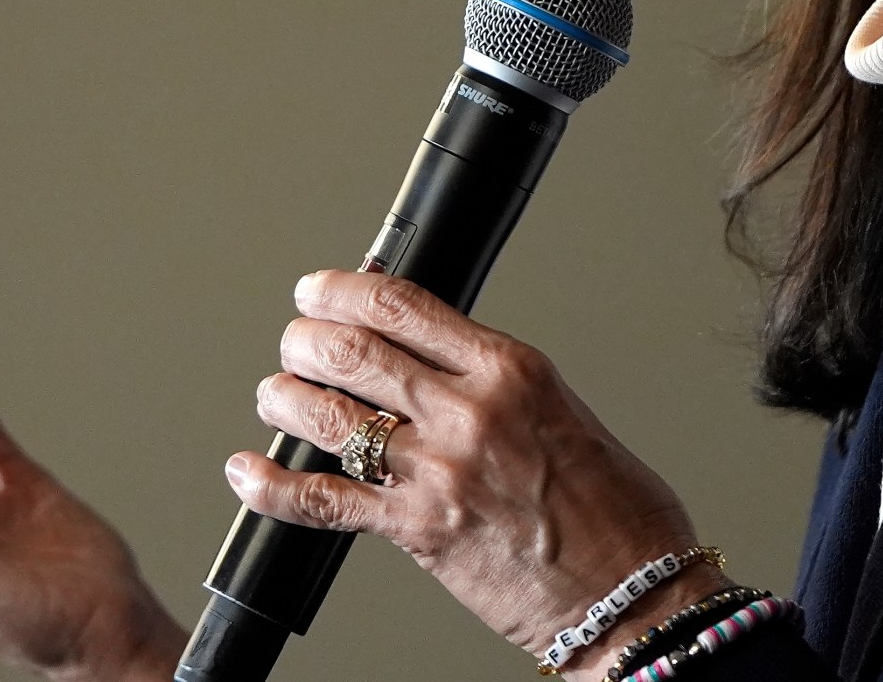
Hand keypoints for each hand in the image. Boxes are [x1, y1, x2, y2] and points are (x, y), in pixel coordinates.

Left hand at [230, 271, 724, 681]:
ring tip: (275, 397)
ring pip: (326, 416)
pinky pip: (321, 502)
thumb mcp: (560, 411)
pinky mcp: (418, 532)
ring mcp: (439, 472)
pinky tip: (248, 474)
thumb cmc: (615, 511)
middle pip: (353, 351)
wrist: (634, 593)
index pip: (403, 305)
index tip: (318, 291)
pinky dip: (271, 486)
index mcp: (513, 370)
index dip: (342, 290)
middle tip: (294, 342)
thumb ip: (493, 381)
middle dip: (304, 339)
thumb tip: (428, 351)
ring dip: (283, 399)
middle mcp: (471, 412)